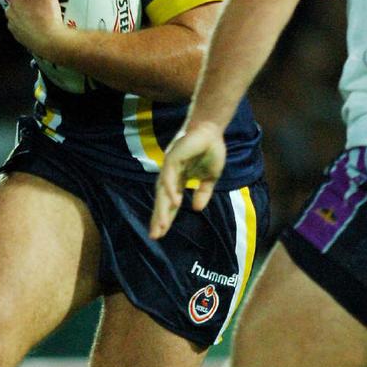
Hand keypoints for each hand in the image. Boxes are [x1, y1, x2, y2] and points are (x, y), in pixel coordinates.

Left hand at [6, 0, 69, 58]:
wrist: (51, 42)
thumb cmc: (48, 17)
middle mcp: (11, 11)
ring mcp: (14, 25)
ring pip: (21, 11)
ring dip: (29, 7)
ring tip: (41, 7)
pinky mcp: (19, 36)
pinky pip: (24, 23)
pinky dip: (29, 20)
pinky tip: (39, 20)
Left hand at [150, 122, 225, 238]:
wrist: (212, 130)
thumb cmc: (211, 150)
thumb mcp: (211, 177)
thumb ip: (203, 192)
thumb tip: (197, 209)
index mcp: (179, 181)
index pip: (170, 203)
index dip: (166, 218)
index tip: (160, 234)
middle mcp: (171, 176)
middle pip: (162, 201)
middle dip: (159, 218)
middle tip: (155, 236)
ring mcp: (170, 167)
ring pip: (163, 192)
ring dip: (163, 209)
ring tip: (162, 226)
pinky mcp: (173, 158)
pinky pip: (170, 176)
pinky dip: (171, 189)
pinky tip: (175, 202)